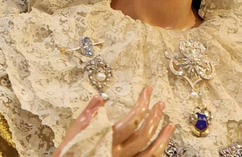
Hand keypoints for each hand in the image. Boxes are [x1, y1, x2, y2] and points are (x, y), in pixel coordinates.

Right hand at [49, 87, 172, 156]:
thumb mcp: (72, 136)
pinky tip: (162, 143)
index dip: (142, 105)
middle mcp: (118, 154)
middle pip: (143, 134)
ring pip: (151, 152)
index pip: (131, 121)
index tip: (147, 92)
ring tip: (170, 124)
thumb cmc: (71, 155)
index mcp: (106, 142)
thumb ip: (85, 118)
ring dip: (163, 137)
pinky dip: (158, 151)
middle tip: (159, 104)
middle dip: (155, 117)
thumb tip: (98, 98)